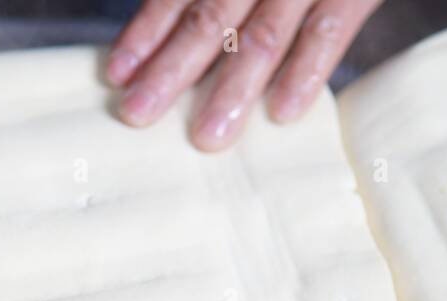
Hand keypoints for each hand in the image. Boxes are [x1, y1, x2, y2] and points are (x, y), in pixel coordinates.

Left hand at [107, 0, 381, 150]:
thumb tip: (170, 25)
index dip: (146, 31)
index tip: (116, 73)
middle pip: (210, 16)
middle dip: (170, 70)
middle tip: (137, 115)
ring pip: (263, 33)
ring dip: (232, 88)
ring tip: (207, 137)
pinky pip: (329, 29)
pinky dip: (306, 72)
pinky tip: (282, 113)